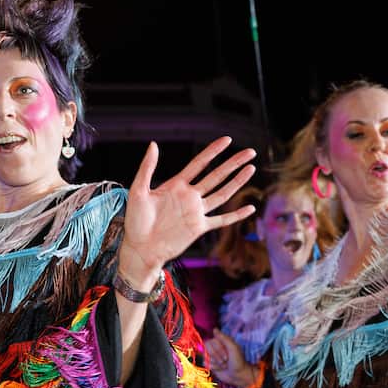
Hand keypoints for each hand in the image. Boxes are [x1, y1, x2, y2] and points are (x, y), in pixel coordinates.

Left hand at [117, 138, 256, 285]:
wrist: (140, 248)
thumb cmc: (135, 221)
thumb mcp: (138, 190)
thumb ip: (147, 168)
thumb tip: (153, 144)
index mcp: (176, 185)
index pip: (200, 163)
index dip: (213, 151)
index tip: (227, 139)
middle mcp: (190, 197)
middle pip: (216, 175)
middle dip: (233, 163)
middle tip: (250, 152)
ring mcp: (196, 212)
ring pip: (222, 194)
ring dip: (237, 182)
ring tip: (251, 169)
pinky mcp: (199, 228)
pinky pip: (222, 220)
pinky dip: (236, 215)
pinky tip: (250, 208)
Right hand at [204, 328, 253, 387]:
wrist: (238, 376)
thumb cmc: (238, 361)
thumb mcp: (233, 348)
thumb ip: (224, 338)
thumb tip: (214, 329)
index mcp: (222, 341)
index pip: (211, 341)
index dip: (217, 348)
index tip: (226, 354)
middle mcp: (216, 347)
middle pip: (206, 348)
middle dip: (217, 356)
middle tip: (225, 360)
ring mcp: (212, 356)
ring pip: (205, 356)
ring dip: (216, 362)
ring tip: (224, 365)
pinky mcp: (210, 364)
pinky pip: (205, 364)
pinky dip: (213, 367)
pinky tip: (220, 369)